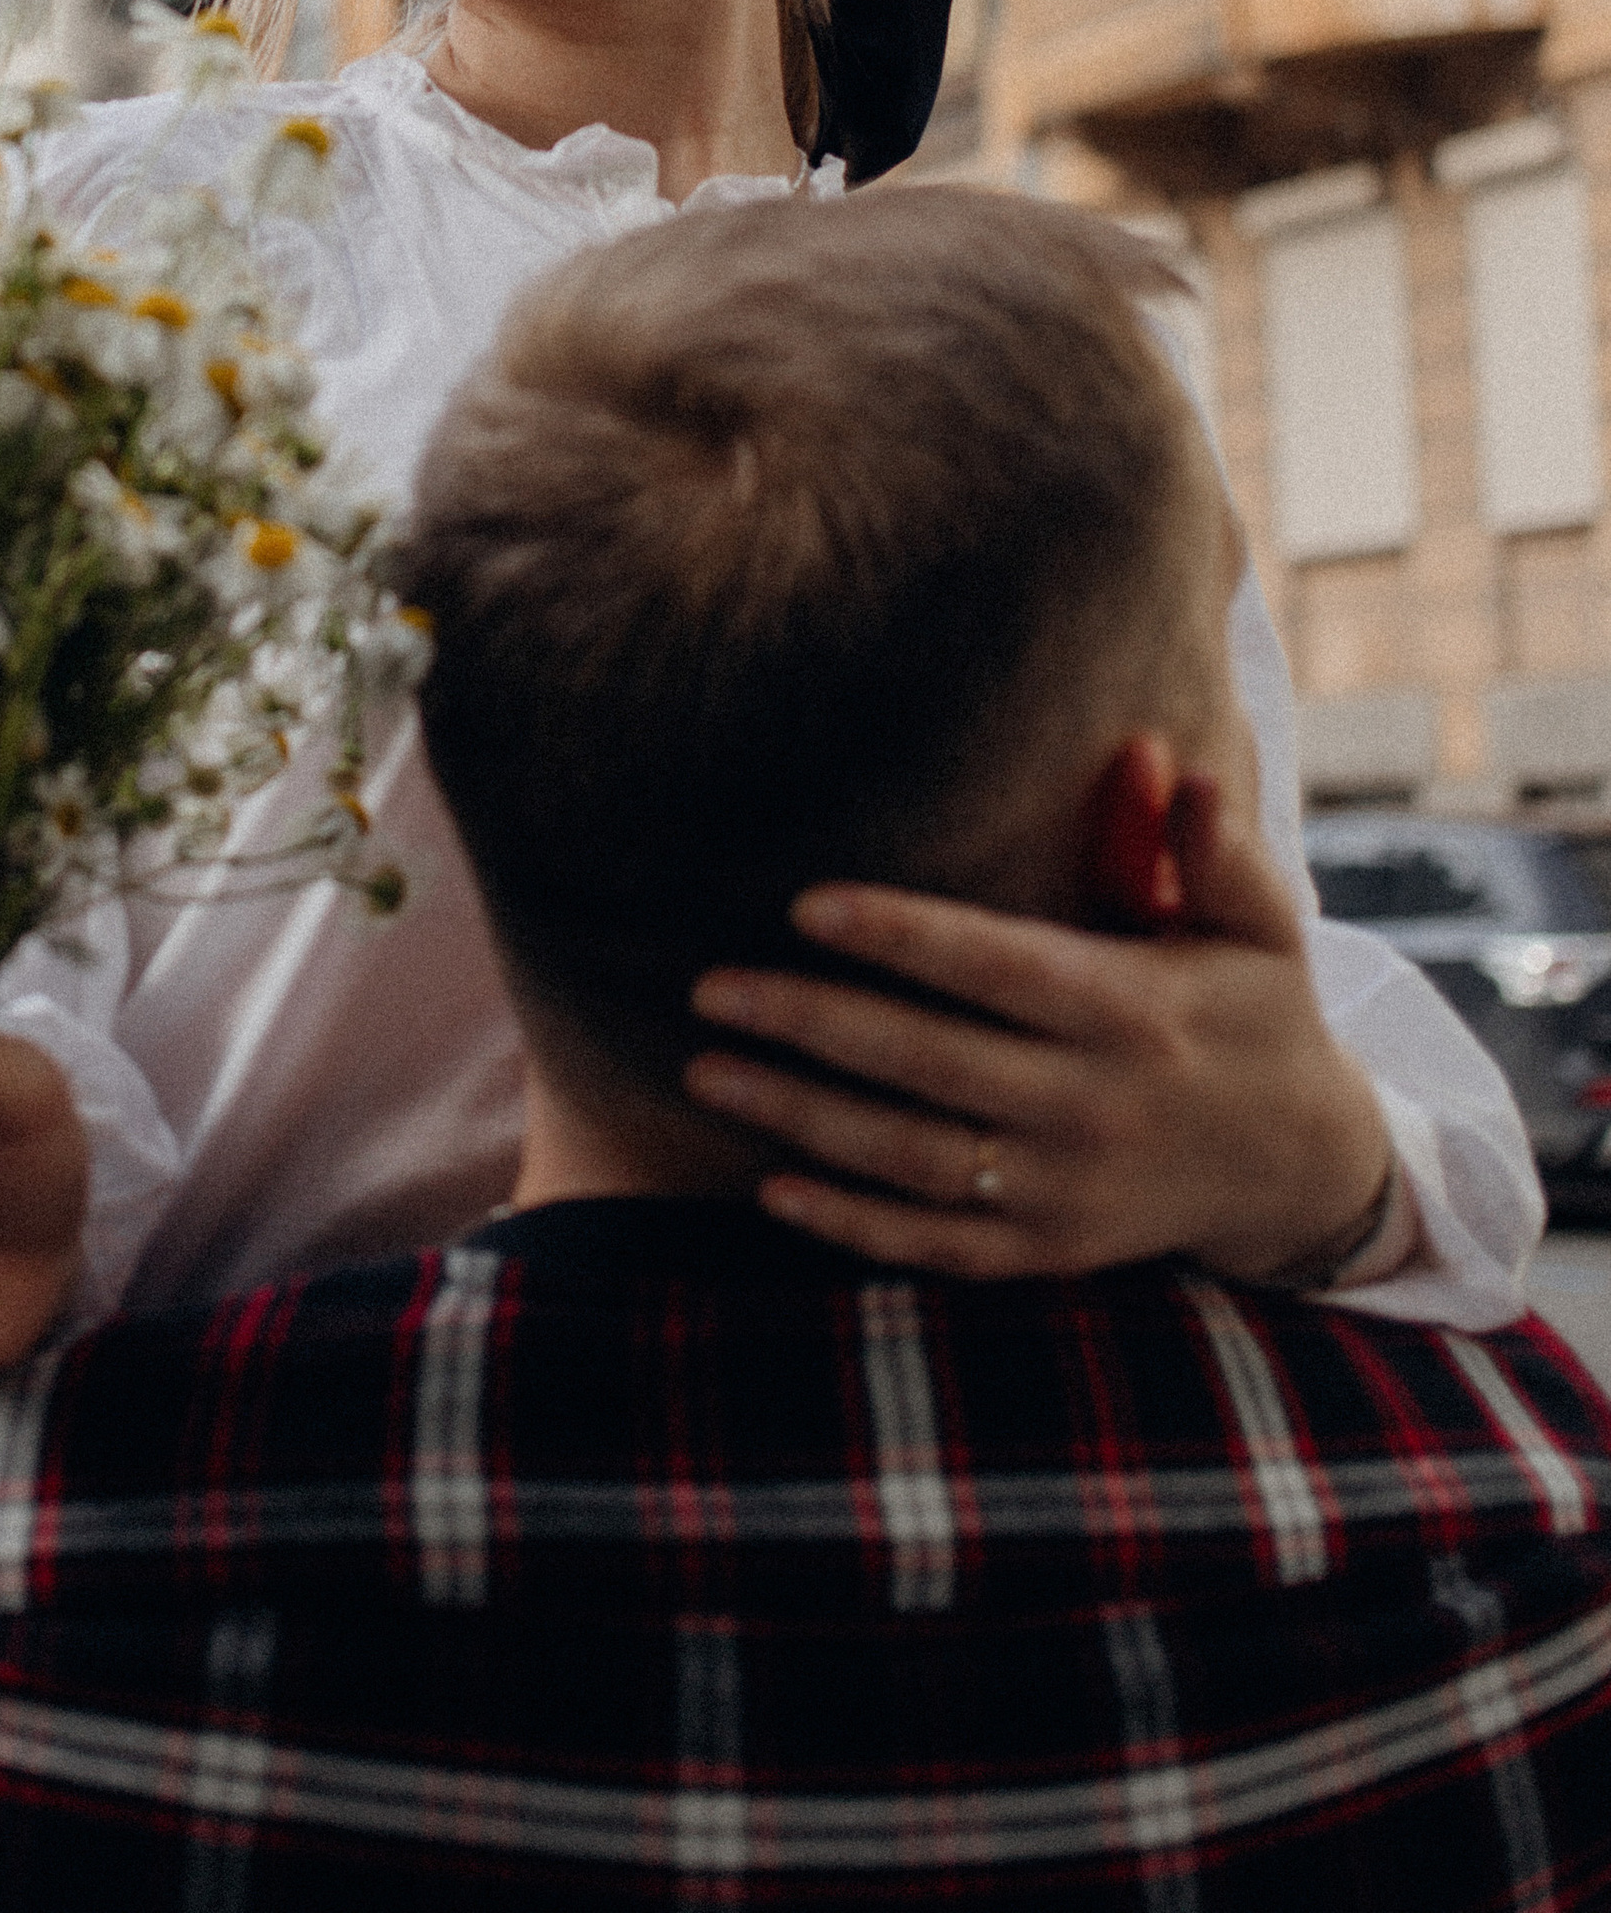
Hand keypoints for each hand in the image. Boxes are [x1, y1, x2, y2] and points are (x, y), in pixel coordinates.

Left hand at [684, 780, 1398, 1288]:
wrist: (1302, 1169)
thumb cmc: (1260, 1013)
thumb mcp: (1262, 926)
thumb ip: (1211, 849)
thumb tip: (1162, 758)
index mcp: (1132, 1012)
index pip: (995, 968)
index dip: (901, 937)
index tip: (805, 905)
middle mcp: (1092, 1107)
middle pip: (928, 1064)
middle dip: (811, 1024)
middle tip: (708, 987)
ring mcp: (1065, 1192)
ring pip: (912, 1159)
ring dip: (802, 1118)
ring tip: (709, 1069)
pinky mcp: (1049, 1252)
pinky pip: (936, 1246)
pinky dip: (852, 1226)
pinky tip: (772, 1187)